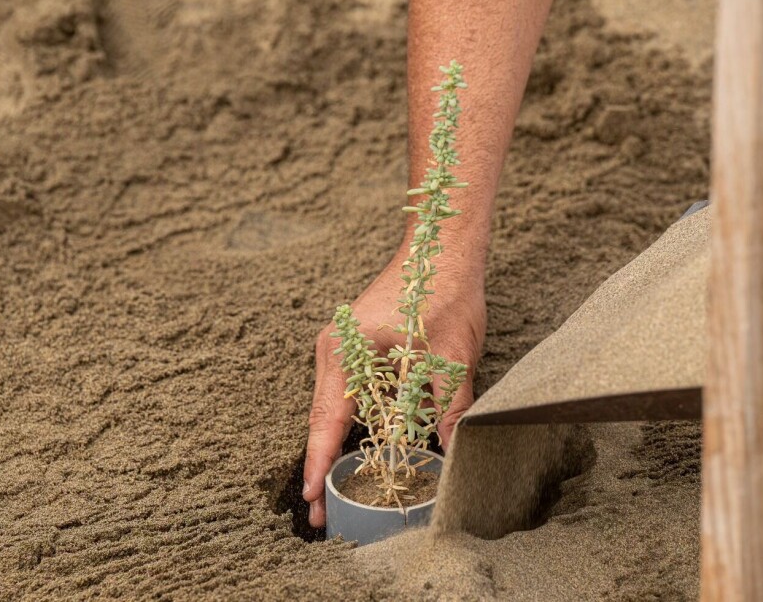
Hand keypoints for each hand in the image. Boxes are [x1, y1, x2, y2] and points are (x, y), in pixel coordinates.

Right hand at [302, 247, 485, 527]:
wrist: (440, 245)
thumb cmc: (443, 290)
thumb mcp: (451, 354)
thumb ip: (448, 404)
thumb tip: (450, 449)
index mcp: (347, 352)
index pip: (327, 421)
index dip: (319, 463)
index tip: (311, 500)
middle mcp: (335, 351)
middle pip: (323, 419)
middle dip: (323, 466)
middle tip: (324, 517)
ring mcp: (343, 348)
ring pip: (336, 409)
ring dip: (336, 447)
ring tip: (339, 493)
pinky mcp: (358, 347)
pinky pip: (349, 393)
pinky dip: (352, 423)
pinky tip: (362, 450)